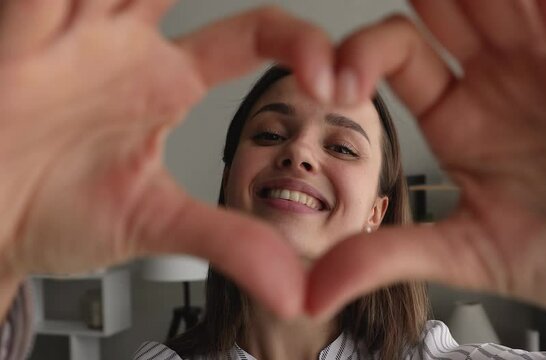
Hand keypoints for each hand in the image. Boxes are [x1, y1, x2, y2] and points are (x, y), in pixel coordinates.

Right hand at [0, 1, 334, 317]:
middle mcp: (124, 47)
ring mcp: (72, 38)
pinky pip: (40, 4)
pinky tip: (74, 0)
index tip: (331, 81)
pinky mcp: (17, 44)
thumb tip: (295, 288)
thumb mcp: (156, 222)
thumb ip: (228, 242)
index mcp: (167, 82)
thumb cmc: (57, 214)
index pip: (252, 36)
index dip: (297, 44)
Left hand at [308, 0, 545, 354]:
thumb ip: (391, 256)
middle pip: (445, 12)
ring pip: (501, 1)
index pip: (398, 57)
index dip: (362, 55)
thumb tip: (313, 290)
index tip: (338, 81)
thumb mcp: (466, 255)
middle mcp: (495, 84)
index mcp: (456, 120)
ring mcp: (545, 68)